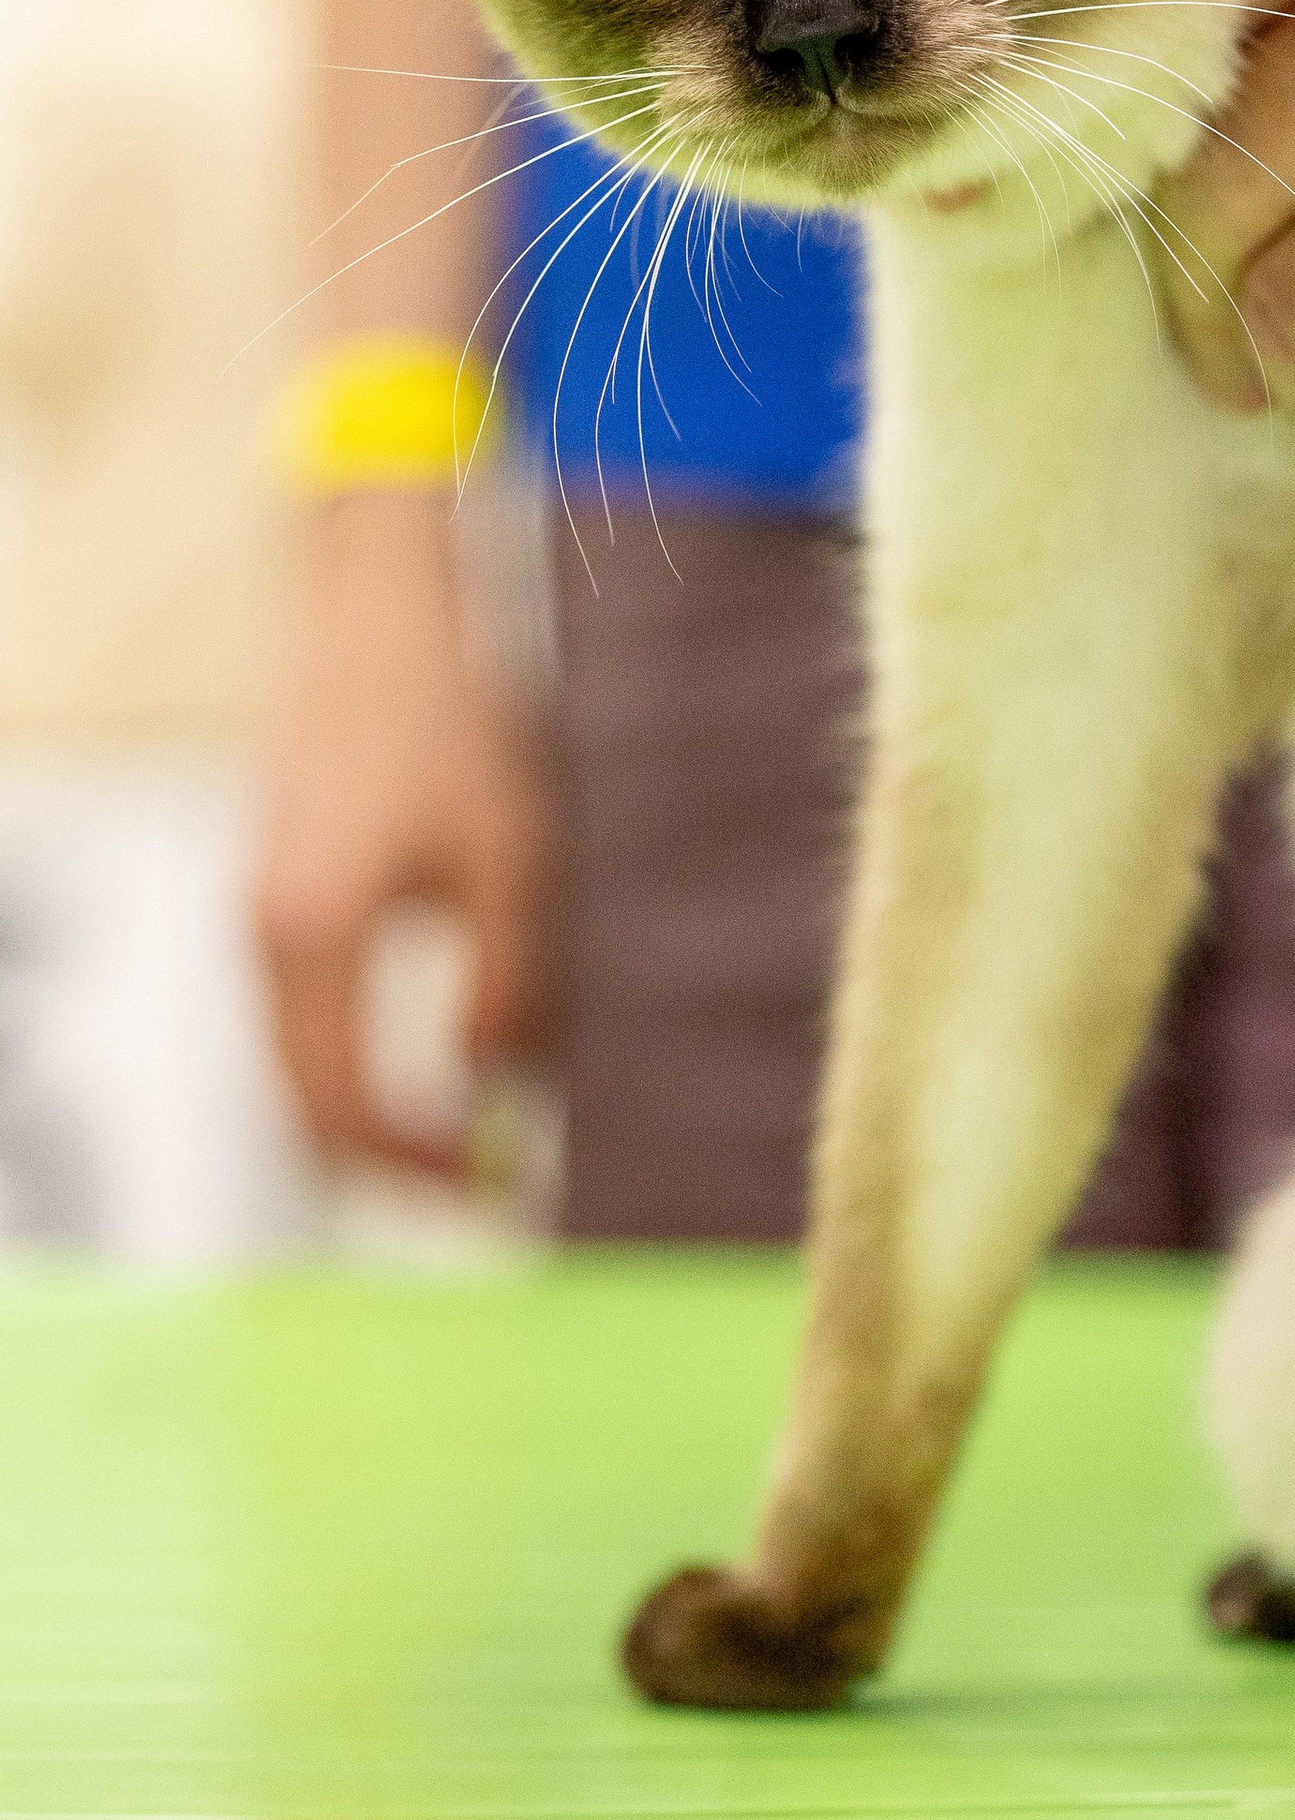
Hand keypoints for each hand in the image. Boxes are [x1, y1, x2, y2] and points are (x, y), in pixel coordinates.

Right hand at [254, 491, 546, 1173]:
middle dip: (385, 1164)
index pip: (343, 1105)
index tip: (491, 1187)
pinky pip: (298, 1023)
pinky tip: (419, 1081)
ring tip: (459, 1149)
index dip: (415, 1164)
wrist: (377, 626)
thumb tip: (495, 1083)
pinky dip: (347, 1071)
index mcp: (312, 933)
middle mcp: (263, 938)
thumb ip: (507, 980)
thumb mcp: (511, 857)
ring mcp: (258, 920)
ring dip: (365, 1123)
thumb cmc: (449, 726)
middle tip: (475, 1193)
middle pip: (301, 1105)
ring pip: (293, 1068)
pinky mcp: (273, 901)